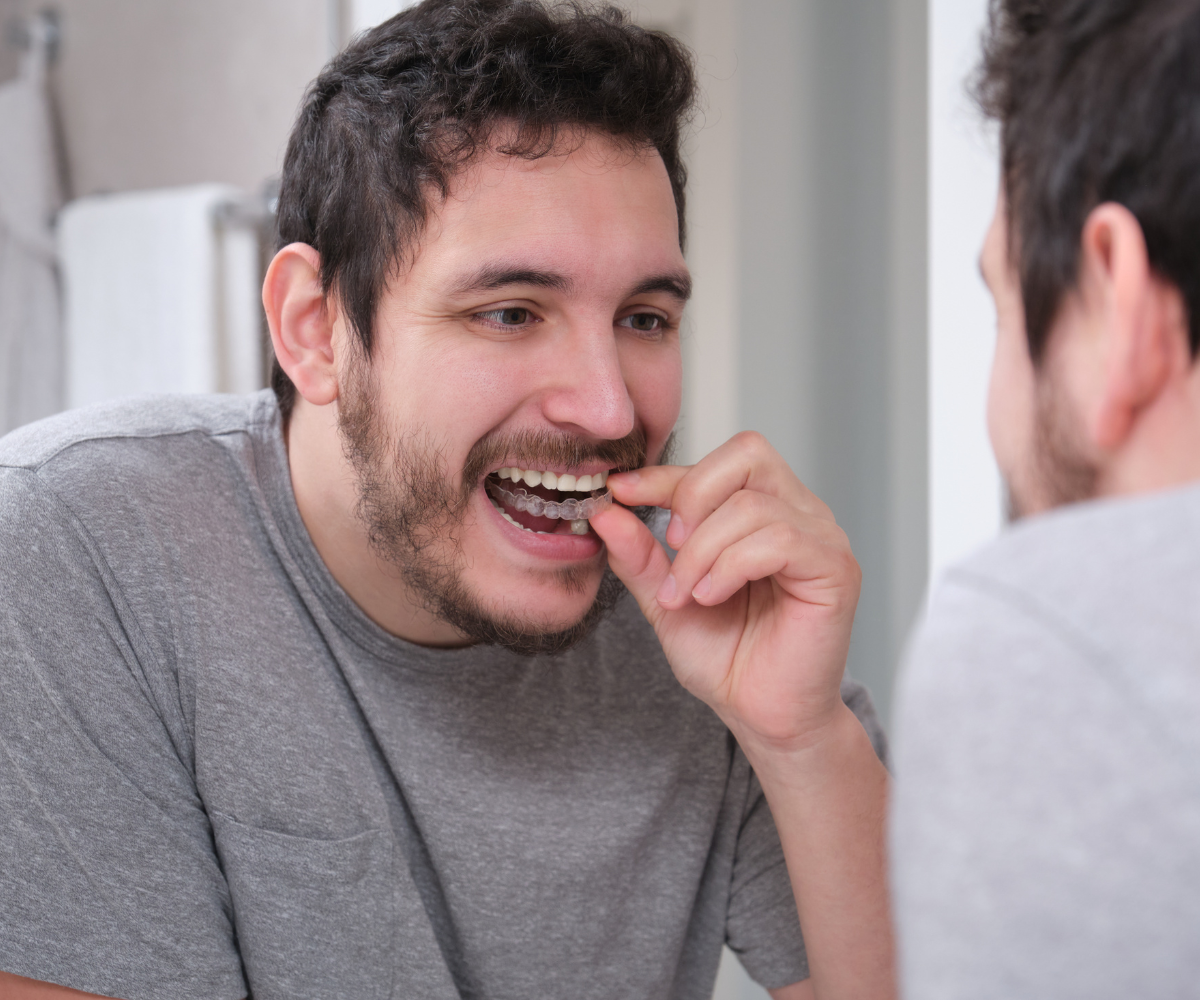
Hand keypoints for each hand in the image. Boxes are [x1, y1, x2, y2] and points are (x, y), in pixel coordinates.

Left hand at [589, 431, 860, 750]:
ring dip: (703, 551)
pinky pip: (779, 539)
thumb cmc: (727, 658)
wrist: (762, 715)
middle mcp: (800, 513)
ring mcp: (821, 538)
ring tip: (686, 594)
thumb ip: (639, 555)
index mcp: (765, 509)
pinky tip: (712, 597)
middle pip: (747, 454)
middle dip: (691, 496)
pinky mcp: (835, 569)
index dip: (665, 474)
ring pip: (752, 504)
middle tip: (670, 547)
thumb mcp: (666, 598)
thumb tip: (607, 510)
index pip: (718, 464)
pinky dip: (731, 566)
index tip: (619, 492)